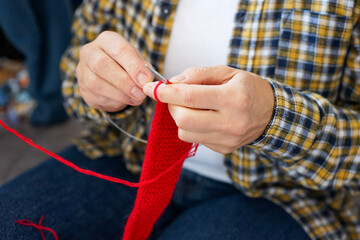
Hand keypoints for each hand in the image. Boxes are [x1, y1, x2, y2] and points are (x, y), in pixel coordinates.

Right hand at [76, 31, 152, 111]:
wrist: (111, 76)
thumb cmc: (127, 65)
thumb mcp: (138, 61)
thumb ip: (143, 70)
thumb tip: (147, 82)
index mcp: (107, 40)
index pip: (119, 49)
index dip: (133, 66)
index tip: (146, 80)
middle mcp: (90, 52)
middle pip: (101, 65)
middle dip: (124, 82)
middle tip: (140, 93)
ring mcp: (82, 71)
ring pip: (95, 83)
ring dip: (119, 95)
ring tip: (136, 98)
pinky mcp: (82, 89)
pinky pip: (95, 97)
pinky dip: (113, 102)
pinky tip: (125, 101)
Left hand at [143, 65, 274, 153]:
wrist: (272, 114)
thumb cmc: (248, 89)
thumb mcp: (226, 72)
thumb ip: (197, 75)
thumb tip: (171, 83)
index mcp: (233, 98)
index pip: (189, 97)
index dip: (165, 92)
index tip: (151, 88)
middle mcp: (231, 122)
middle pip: (183, 119)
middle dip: (171, 106)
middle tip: (176, 96)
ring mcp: (227, 139)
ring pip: (185, 132)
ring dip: (180, 117)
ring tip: (193, 107)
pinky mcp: (224, 149)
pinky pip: (194, 139)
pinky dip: (191, 127)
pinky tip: (204, 118)